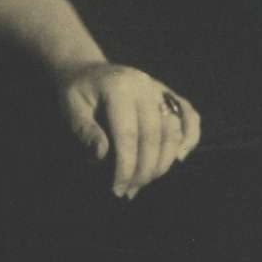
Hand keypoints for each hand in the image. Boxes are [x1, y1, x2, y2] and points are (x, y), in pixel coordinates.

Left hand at [59, 61, 201, 197]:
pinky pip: (189, 114)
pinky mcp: (169, 93)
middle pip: (154, 136)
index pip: (128, 134)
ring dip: (164, 161)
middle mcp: (144, 86)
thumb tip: (102, 155)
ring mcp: (160, 88)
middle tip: (131, 191)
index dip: (126, 165)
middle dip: (145, 169)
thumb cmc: (77, 92)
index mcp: (119, 88)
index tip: (118, 188)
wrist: (88, 70)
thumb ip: (85, 130)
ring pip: (174, 130)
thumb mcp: (71, 108)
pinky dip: (191, 136)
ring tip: (146, 181)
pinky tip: (180, 158)